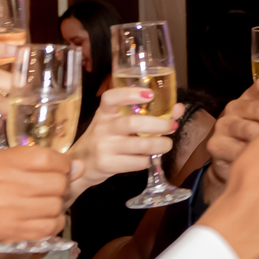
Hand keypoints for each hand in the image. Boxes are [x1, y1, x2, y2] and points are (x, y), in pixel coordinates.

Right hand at [0, 146, 72, 248]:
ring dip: (58, 205)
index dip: (63, 164)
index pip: (48, 159)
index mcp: (0, 162)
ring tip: (47, 203)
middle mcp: (3, 185)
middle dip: (63, 186)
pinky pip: (49, 227)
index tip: (63, 169)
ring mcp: (7, 211)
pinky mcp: (10, 231)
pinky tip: (44, 218)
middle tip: (55, 188)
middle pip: (57, 184)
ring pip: (56, 206)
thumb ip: (35, 161)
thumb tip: (79, 166)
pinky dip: (53, 223)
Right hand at [67, 87, 185, 200]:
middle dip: (159, 124)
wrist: (80, 164)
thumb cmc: (106, 139)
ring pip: (140, 145)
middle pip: (133, 123)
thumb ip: (147, 114)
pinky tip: (146, 158)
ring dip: (160, 144)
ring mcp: (103, 146)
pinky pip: (137, 162)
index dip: (130, 94)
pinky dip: (147, 160)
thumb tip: (178, 108)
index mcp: (104, 113)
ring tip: (166, 144)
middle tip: (171, 126)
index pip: (111, 98)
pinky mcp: (107, 164)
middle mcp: (102, 127)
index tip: (150, 94)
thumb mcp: (119, 122)